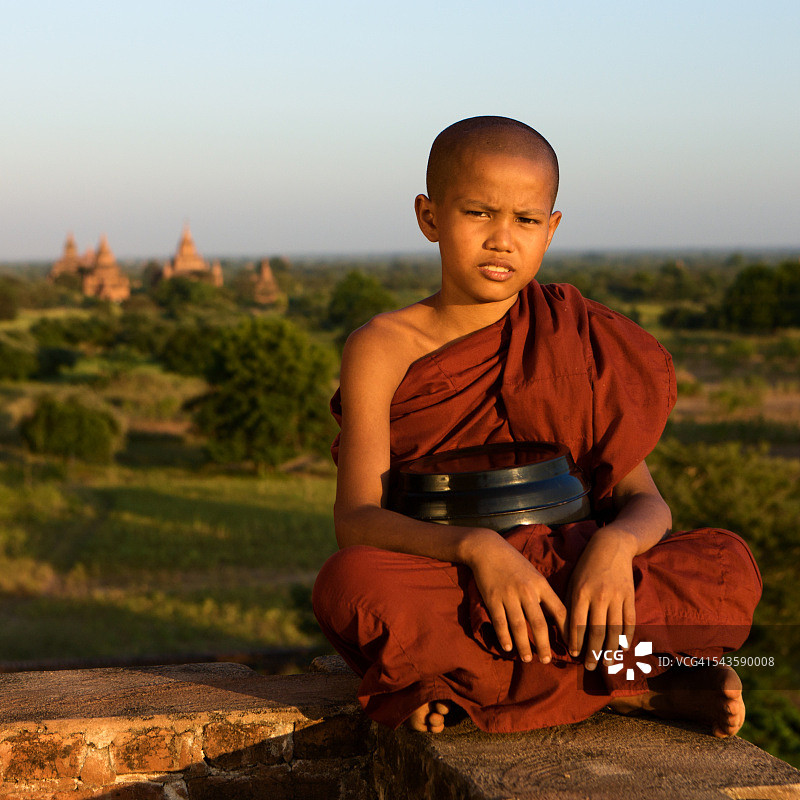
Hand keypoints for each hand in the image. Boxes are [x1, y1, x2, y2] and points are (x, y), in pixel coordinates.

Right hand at [466, 531, 566, 663]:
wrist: (488, 549)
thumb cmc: (514, 563)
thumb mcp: (534, 574)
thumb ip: (544, 593)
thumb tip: (557, 617)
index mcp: (541, 584)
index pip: (559, 611)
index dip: (567, 630)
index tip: (571, 646)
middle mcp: (527, 591)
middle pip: (539, 624)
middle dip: (544, 645)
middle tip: (546, 661)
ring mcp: (509, 595)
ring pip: (519, 626)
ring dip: (524, 646)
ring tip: (527, 659)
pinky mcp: (493, 598)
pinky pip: (500, 622)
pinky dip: (504, 637)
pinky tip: (508, 648)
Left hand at [567, 527, 636, 669]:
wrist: (611, 547)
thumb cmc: (586, 566)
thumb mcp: (573, 581)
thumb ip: (570, 605)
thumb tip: (567, 631)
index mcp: (581, 592)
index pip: (577, 624)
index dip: (576, 642)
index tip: (574, 655)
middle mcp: (599, 596)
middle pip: (597, 631)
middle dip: (592, 652)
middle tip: (589, 667)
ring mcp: (617, 597)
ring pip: (614, 630)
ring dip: (610, 650)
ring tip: (606, 663)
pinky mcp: (630, 597)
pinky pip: (629, 622)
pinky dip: (627, 637)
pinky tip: (623, 648)